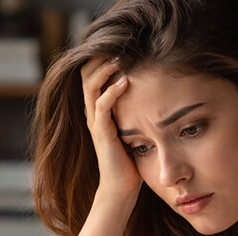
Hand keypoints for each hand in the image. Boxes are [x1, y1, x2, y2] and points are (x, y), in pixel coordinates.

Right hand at [80, 56, 141, 201]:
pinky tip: (125, 82)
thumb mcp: (132, 127)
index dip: (100, 59)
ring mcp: (95, 123)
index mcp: (98, 110)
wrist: (121, 186)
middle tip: (119, 46)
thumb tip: (152, 89)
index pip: (91, 76)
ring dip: (105, 70)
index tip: (120, 47)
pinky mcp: (102, 134)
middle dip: (101, 58)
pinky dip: (112, 92)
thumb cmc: (130, 158)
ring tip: (120, 59)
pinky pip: (102, 107)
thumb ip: (133, 109)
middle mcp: (93, 113)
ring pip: (91, 87)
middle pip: (86, 75)